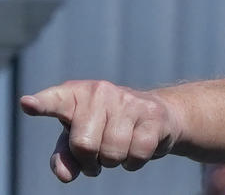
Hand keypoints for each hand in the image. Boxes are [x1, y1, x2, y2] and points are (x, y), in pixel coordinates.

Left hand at [20, 80, 182, 182]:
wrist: (154, 116)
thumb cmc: (107, 127)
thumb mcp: (79, 138)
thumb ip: (65, 156)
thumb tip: (66, 175)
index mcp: (76, 94)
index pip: (56, 100)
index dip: (42, 104)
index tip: (28, 104)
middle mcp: (102, 92)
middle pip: (84, 144)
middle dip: (90, 161)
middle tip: (97, 156)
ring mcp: (129, 101)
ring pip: (112, 152)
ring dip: (113, 162)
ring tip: (118, 149)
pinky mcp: (153, 115)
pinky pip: (137, 154)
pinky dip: (134, 162)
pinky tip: (135, 148)